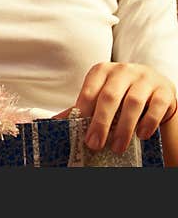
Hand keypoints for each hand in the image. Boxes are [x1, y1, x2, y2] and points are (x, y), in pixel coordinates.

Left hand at [53, 62, 177, 152]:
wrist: (154, 89)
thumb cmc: (121, 94)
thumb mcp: (101, 97)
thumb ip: (82, 108)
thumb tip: (55, 121)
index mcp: (102, 71)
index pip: (90, 90)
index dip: (83, 110)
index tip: (78, 130)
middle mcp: (123, 70)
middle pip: (109, 97)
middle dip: (100, 123)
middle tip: (94, 144)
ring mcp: (145, 78)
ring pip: (132, 103)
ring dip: (124, 128)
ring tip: (117, 147)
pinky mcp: (163, 90)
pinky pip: (155, 106)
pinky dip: (148, 122)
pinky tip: (141, 135)